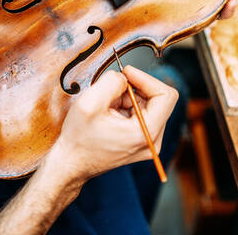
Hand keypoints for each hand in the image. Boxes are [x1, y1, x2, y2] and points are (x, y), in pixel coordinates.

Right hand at [47, 66, 178, 182]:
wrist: (71, 164)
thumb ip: (111, 82)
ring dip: (127, 98)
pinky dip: (125, 107)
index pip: (166, 96)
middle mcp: (153, 141)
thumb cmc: (78, 139)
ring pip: (148, 105)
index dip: (146, 79)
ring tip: (106, 106)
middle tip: (111, 90)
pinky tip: (108, 114)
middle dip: (134, 89)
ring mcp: (148, 142)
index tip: (127, 73)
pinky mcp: (141, 141)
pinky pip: (140, 113)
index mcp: (145, 133)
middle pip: (158, 100)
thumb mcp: (89, 103)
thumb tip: (125, 77)